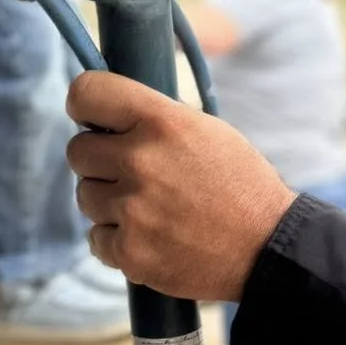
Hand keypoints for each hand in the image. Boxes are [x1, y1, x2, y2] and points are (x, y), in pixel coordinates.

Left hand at [67, 72, 295, 300]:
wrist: (268, 250)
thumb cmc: (241, 186)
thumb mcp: (207, 131)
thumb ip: (155, 118)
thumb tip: (108, 114)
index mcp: (162, 122)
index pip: (86, 93)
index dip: (84, 105)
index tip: (91, 118)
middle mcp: (141, 161)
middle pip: (77, 151)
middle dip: (99, 161)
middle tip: (131, 173)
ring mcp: (132, 209)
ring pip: (85, 196)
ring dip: (108, 202)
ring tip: (149, 208)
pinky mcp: (129, 251)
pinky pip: (95, 238)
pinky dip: (116, 240)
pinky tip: (149, 236)